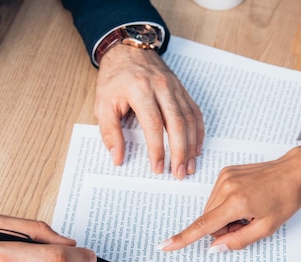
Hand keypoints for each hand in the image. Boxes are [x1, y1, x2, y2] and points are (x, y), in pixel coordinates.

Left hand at [95, 45, 204, 178]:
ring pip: (189, 119)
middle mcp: (161, 87)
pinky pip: (194, 112)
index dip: (157, 149)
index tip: (158, 167)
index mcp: (140, 89)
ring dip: (191, 146)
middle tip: (180, 173)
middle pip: (177, 123)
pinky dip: (197, 132)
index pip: (153, 124)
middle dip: (180, 152)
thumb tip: (118, 158)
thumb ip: (110, 132)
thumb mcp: (103, 104)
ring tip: (189, 166)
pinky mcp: (181, 89)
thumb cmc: (114, 78)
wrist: (127, 49)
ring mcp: (174, 87)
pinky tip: (196, 148)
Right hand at [158, 130, 300, 251]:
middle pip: (209, 220)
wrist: (295, 171)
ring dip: (225, 216)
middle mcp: (226, 187)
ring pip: (212, 209)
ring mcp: (225, 177)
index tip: (165, 245)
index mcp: (237, 202)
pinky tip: (246, 200)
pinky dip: (226, 205)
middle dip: (223, 228)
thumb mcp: (267, 227)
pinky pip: (217, 197)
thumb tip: (215, 248)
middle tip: (247, 223)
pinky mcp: (226, 172)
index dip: (183, 238)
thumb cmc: (286, 199)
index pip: (204, 225)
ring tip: (249, 210)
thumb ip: (238, 240)